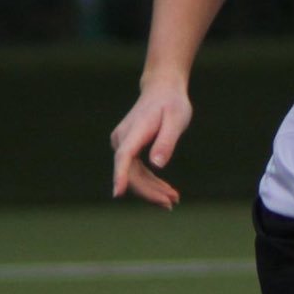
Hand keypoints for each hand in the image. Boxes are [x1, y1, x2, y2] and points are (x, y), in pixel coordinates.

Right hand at [110, 77, 190, 208]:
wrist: (162, 90)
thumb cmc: (172, 104)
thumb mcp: (176, 120)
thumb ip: (166, 142)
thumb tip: (157, 165)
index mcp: (134, 131)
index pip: (124, 157)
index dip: (121, 175)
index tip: (117, 193)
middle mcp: (122, 139)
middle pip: (131, 172)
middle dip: (149, 191)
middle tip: (171, 203)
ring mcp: (123, 144)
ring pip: (134, 174)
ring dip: (152, 190)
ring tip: (173, 200)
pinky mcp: (128, 148)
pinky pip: (136, 170)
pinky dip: (151, 182)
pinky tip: (166, 191)